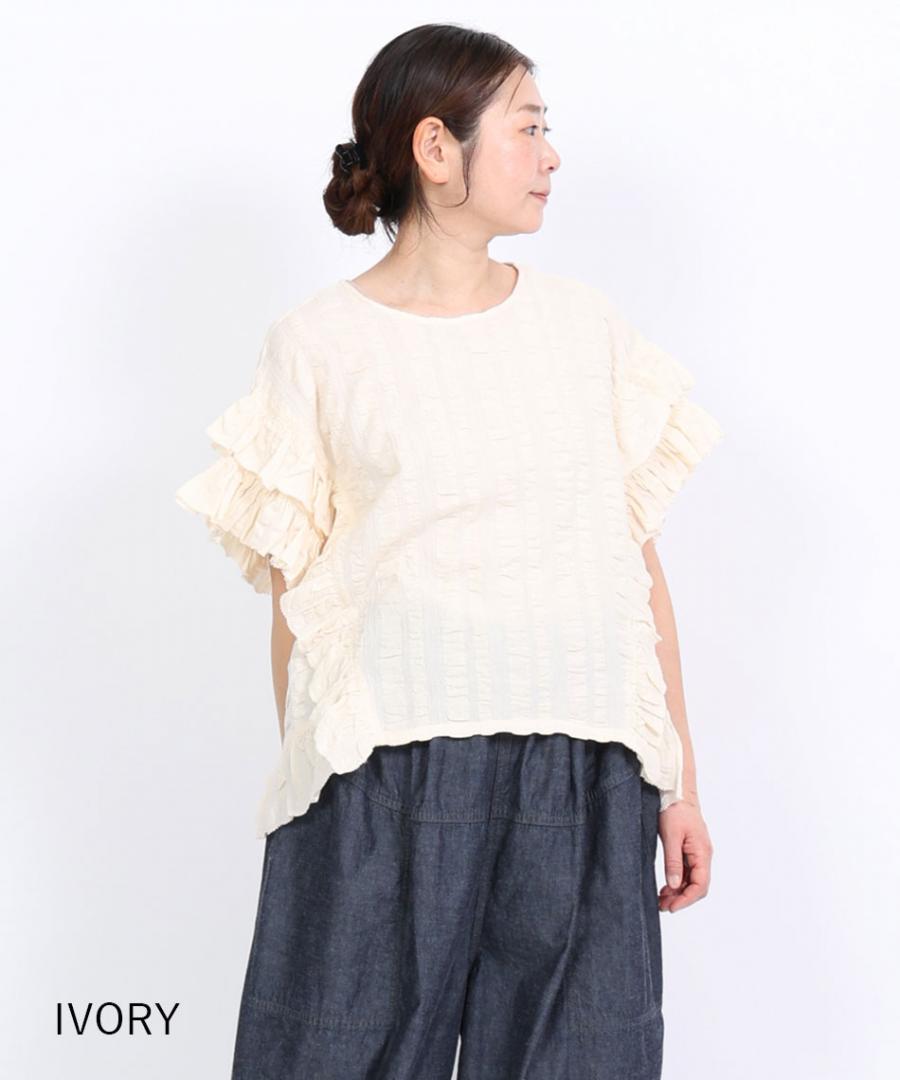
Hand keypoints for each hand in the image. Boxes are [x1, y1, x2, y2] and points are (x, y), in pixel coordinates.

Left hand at [657, 797, 712, 912]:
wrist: (677, 791)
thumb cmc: (675, 809)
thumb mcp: (671, 836)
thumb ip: (673, 861)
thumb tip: (675, 884)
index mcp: (702, 852)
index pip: (700, 885)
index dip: (686, 899)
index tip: (672, 907)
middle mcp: (703, 855)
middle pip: (697, 885)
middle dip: (682, 898)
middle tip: (662, 906)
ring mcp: (697, 852)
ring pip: (692, 880)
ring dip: (679, 891)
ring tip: (662, 899)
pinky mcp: (690, 849)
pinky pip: (687, 871)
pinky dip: (678, 881)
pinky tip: (667, 886)